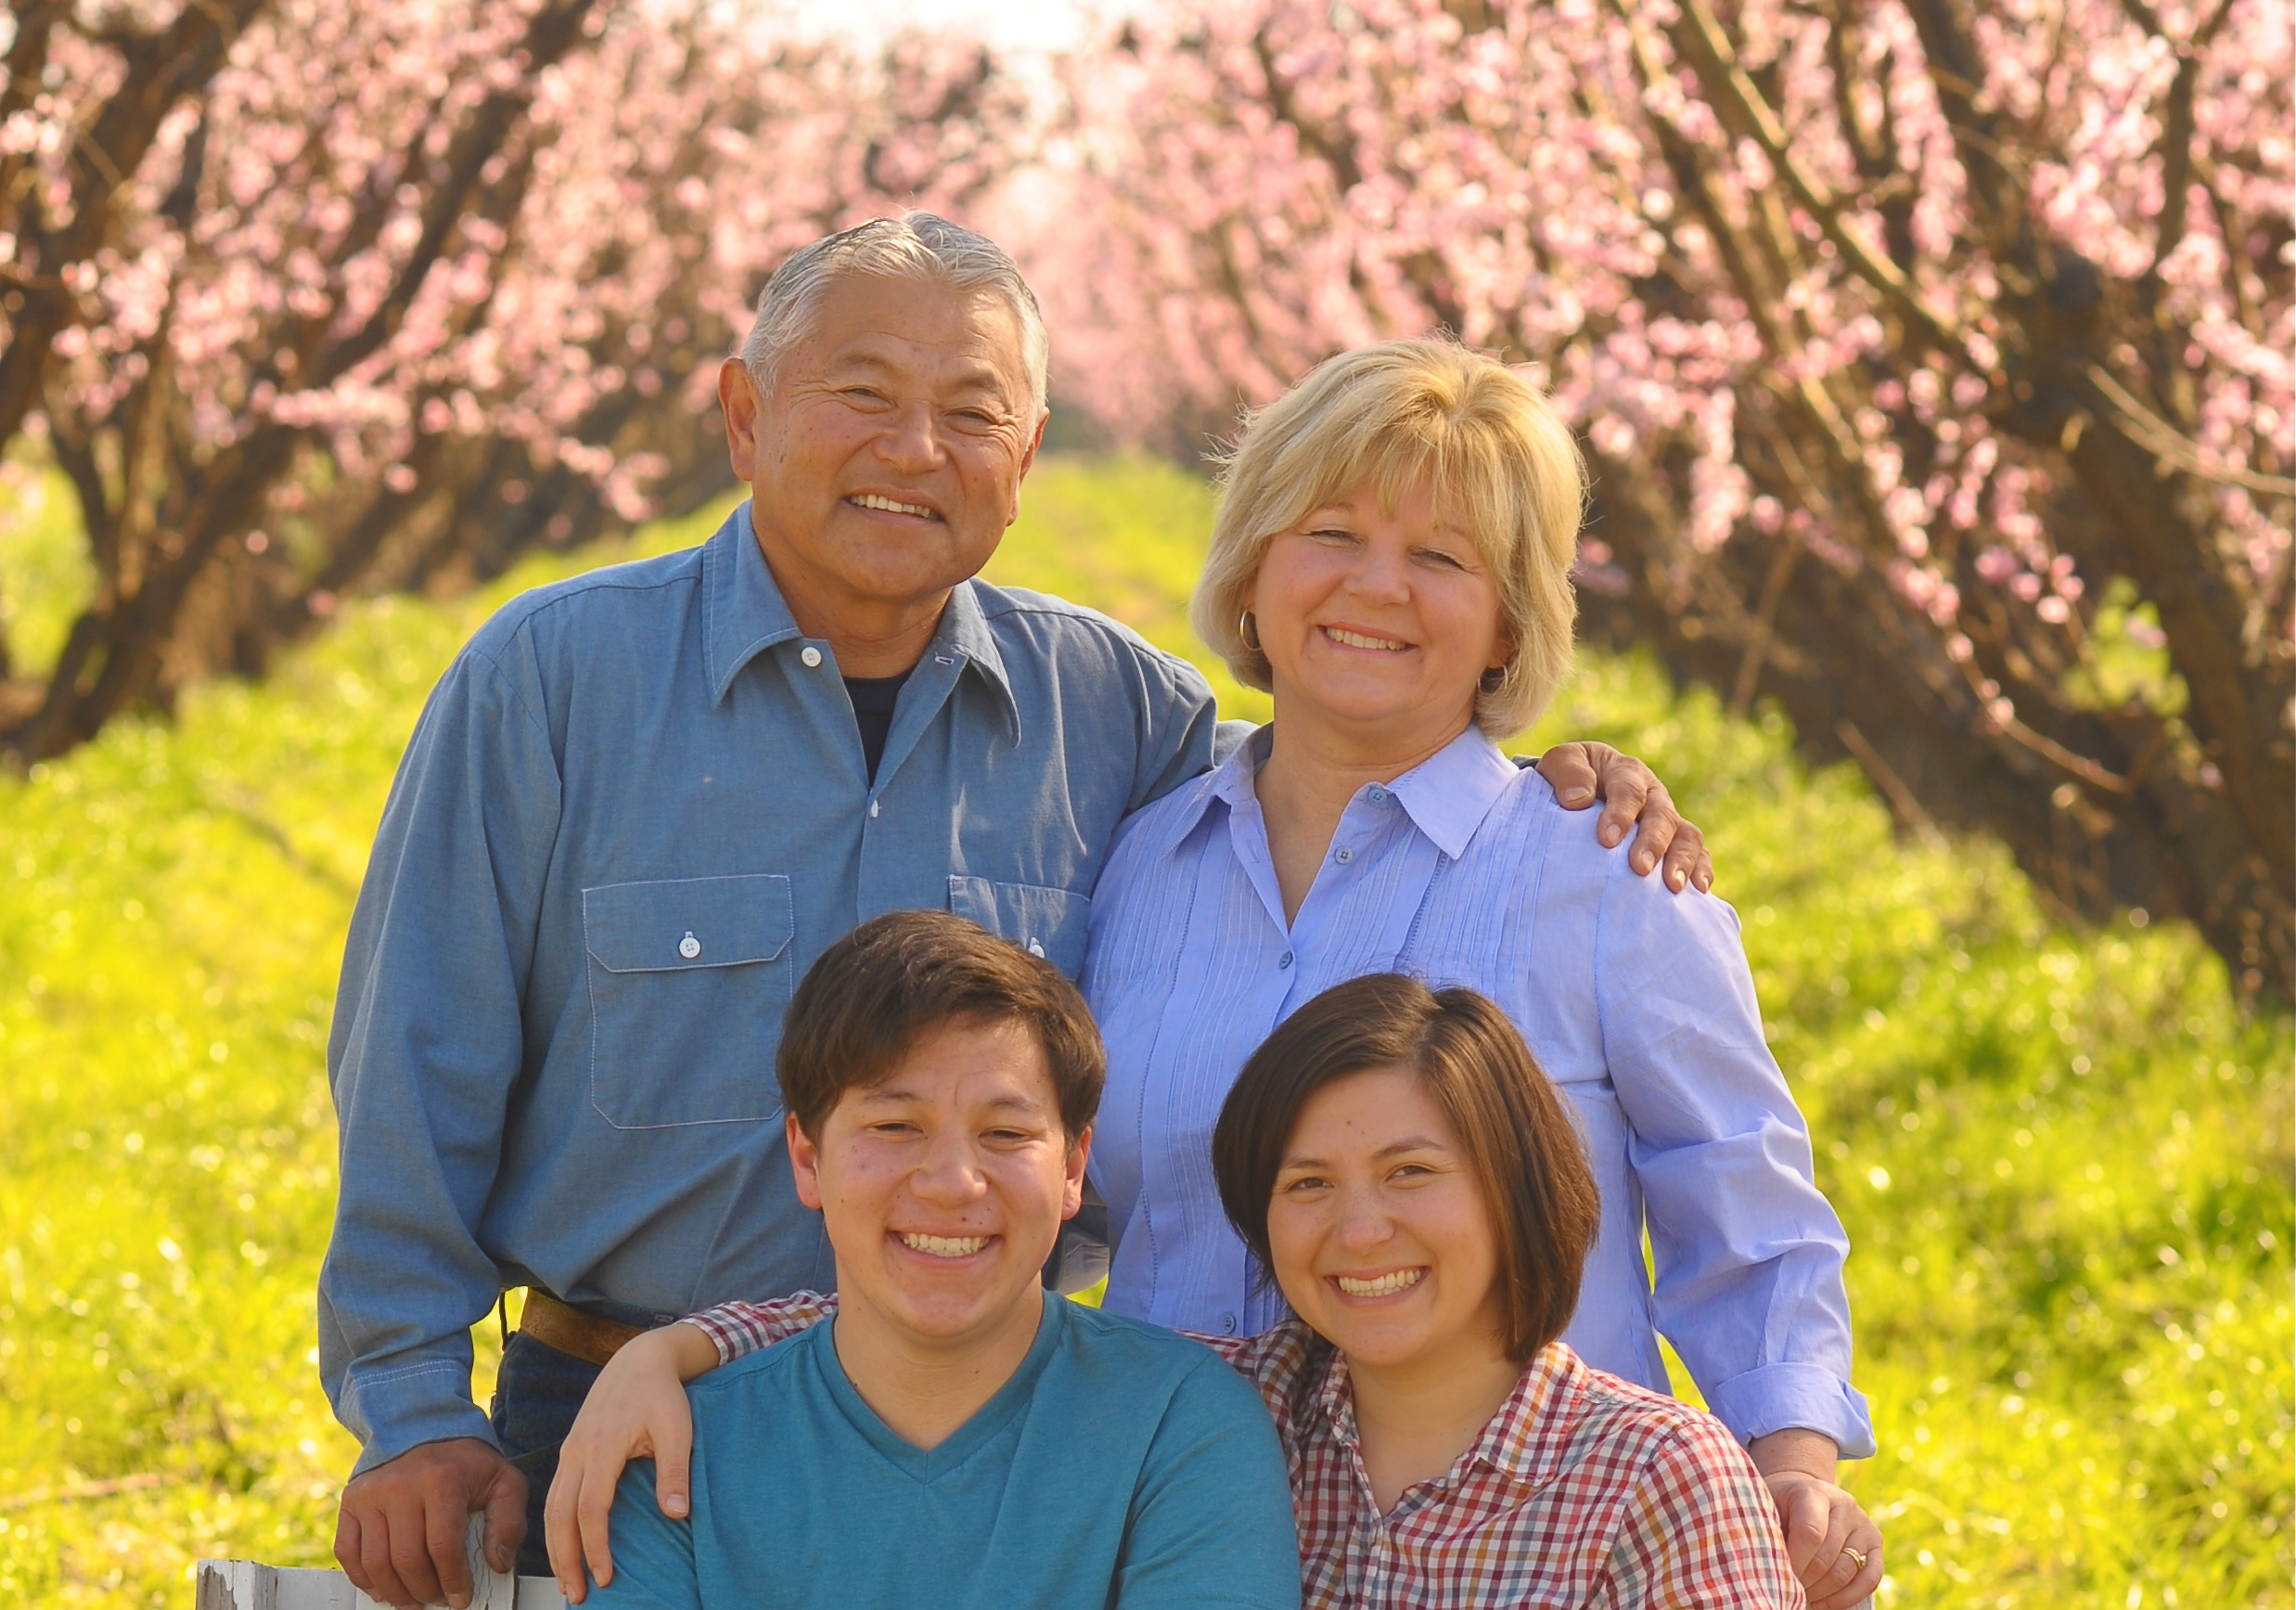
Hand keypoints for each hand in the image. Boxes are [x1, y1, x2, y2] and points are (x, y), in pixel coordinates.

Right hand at [335, 1437, 525, 1609]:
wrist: (424, 1429)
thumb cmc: (467, 1465)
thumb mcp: (503, 1482)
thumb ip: (509, 1522)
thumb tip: (499, 1563)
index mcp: (442, 1480)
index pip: (444, 1546)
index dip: (453, 1581)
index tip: (461, 1598)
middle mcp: (401, 1485)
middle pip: (407, 1559)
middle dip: (425, 1591)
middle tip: (437, 1600)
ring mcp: (371, 1493)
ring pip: (376, 1562)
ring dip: (395, 1592)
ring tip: (414, 1602)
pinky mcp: (352, 1501)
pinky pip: (348, 1551)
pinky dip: (362, 1579)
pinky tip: (382, 1590)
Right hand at [545, 1322, 717, 1602]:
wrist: (640, 1360)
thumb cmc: (662, 1393)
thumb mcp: (677, 1427)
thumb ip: (674, 1470)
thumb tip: (677, 1514)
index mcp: (602, 1446)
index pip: (591, 1509)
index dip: (595, 1547)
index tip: (605, 1577)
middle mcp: (577, 1451)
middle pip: (560, 1515)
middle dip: (566, 1558)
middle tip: (577, 1594)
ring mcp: (569, 1450)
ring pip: (551, 1507)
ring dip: (555, 1547)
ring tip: (567, 1580)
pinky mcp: (570, 1451)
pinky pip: (554, 1495)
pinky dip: (555, 1525)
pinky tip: (564, 1546)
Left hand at [1535, 741, 1713, 892]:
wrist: (1576, 790)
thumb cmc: (1567, 779)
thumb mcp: (1559, 764)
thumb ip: (1567, 772)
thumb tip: (1579, 799)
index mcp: (1626, 772)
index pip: (1628, 790)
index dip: (1620, 813)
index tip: (1607, 839)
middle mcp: (1652, 794)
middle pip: (1661, 815)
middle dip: (1653, 842)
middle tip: (1639, 867)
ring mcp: (1667, 819)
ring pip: (1686, 835)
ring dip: (1682, 860)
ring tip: (1673, 886)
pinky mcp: (1674, 842)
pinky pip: (1697, 853)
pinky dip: (1700, 870)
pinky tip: (1698, 890)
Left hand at [1748, 1429, 1882, 1609]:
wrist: (1804, 1490)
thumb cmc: (1778, 1503)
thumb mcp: (1767, 1506)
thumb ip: (1768, 1532)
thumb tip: (1763, 1569)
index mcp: (1814, 1492)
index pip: (1810, 1533)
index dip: (1794, 1561)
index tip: (1777, 1577)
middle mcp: (1844, 1505)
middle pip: (1827, 1557)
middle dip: (1804, 1580)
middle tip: (1785, 1591)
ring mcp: (1864, 1524)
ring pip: (1846, 1572)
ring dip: (1821, 1592)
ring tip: (1800, 1596)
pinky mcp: (1876, 1542)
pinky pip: (1869, 1579)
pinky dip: (1846, 1598)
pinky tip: (1823, 1603)